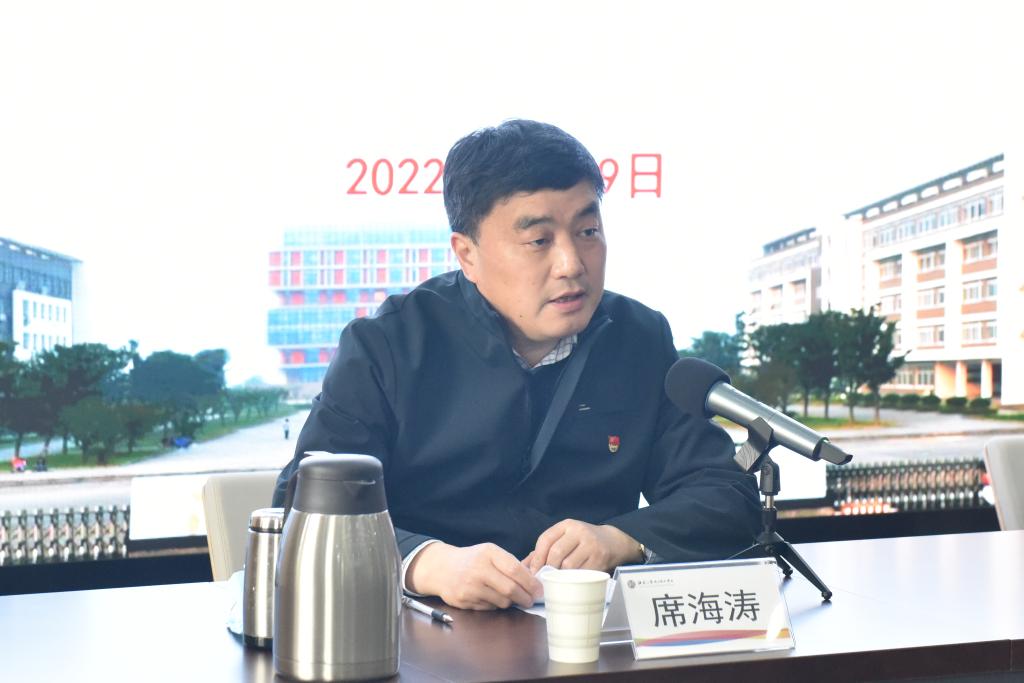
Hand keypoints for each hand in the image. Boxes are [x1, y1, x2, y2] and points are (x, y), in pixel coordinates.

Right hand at [405, 542, 542, 610]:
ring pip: (501, 601)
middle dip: (525, 597)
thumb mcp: (490, 553)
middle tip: (530, 600)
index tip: (539, 590)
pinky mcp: (464, 601)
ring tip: (509, 596)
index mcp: (488, 553)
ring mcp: (470, 586)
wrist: (442, 568)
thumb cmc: (472, 560)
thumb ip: (510, 563)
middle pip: (510, 589)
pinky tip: (491, 597)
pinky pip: (489, 608)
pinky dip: (495, 605)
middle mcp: (478, 569)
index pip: (515, 569)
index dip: (531, 582)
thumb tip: (535, 578)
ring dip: (510, 602)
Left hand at [525, 519, 641, 573]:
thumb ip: (545, 550)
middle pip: (556, 553)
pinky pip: (581, 573)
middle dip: (547, 568)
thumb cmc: (583, 542)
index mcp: (567, 525)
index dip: (537, 557)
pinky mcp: (600, 559)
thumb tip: (523, 566)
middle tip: (544, 579)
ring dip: (560, 576)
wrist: (613, 542)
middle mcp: (579, 532)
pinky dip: (574, 580)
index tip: (533, 571)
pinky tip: (571, 582)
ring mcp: (591, 545)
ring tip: (557, 581)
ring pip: (568, 565)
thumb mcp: (565, 538)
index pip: (546, 539)